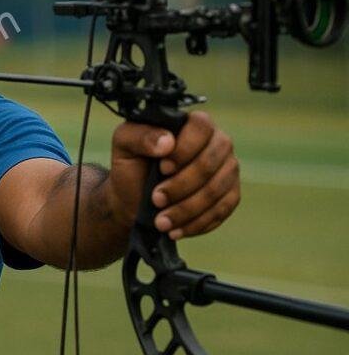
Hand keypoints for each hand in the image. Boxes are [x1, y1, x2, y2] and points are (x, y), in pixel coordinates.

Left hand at [105, 111, 240, 239]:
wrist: (132, 199)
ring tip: (161, 221)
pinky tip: (176, 230)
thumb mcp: (124, 145)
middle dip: (181, 185)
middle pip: (211, 162)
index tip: (163, 167)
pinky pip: (223, 210)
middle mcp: (216, 143)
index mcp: (192, 124)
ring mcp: (227, 169)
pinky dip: (197, 223)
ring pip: (217, 190)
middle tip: (156, 199)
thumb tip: (166, 142)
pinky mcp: (230, 195)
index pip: (202, 126)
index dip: (184, 149)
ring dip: (186, 209)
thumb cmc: (131, 166)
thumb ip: (139, 135)